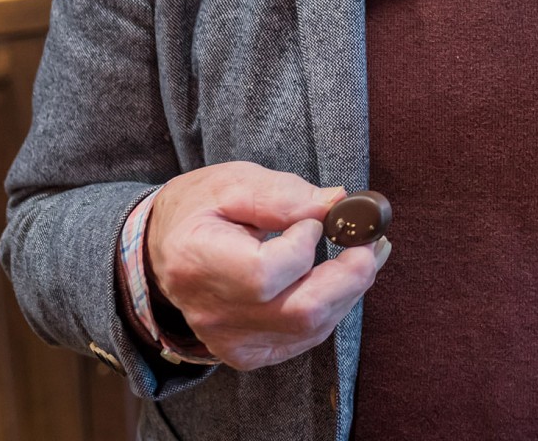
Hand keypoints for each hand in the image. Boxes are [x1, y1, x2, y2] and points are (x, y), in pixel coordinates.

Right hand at [145, 161, 388, 370]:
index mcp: (197, 264)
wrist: (166, 251)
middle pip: (301, 312)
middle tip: (371, 239)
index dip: (303, 248)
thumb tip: (336, 204)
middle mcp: (212, 315)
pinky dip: (332, 306)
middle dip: (351, 274)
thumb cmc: (198, 210)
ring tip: (363, 249)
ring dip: (350, 288)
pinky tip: (338, 277)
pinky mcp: (248, 353)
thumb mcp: (232, 184)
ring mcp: (231, 341)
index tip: (315, 222)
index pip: (265, 274)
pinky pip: (305, 336)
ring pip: (311, 327)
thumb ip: (282, 195)